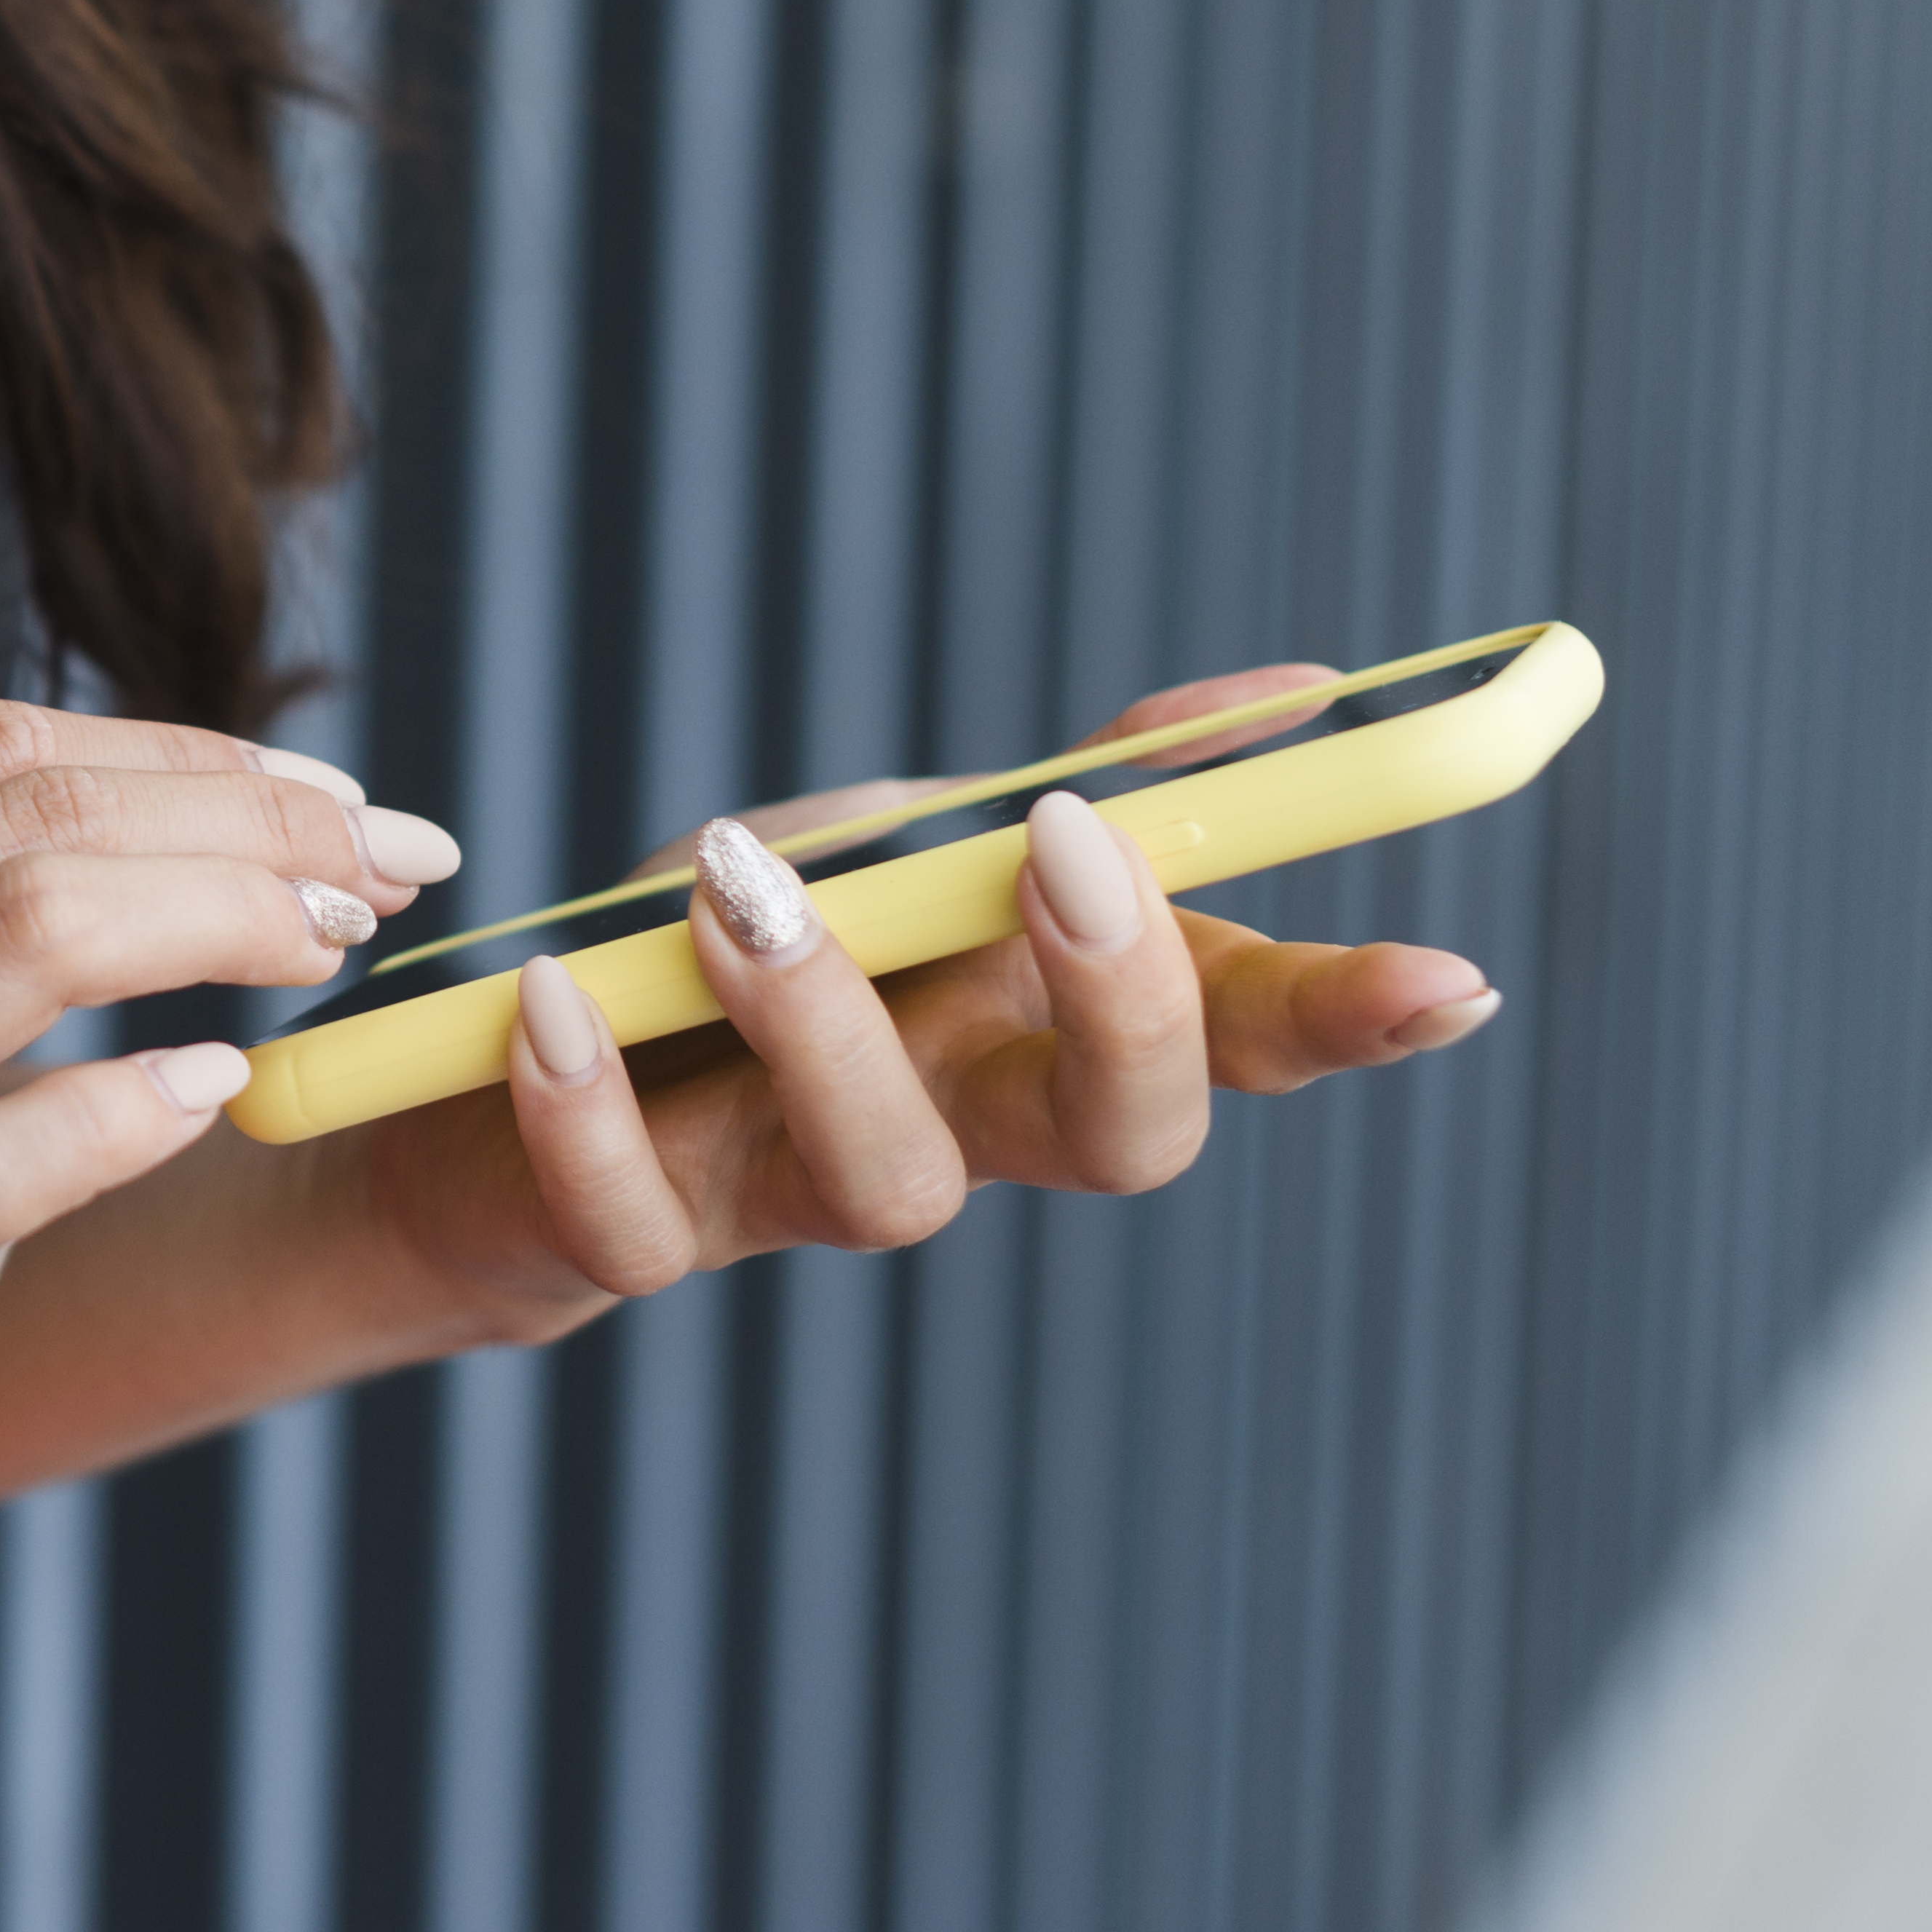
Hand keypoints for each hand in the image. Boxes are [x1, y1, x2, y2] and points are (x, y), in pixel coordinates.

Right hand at [0, 699, 465, 1645]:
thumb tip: (75, 856)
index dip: (189, 754)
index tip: (314, 796)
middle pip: (48, 808)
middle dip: (257, 819)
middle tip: (382, 862)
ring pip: (48, 927)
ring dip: (234, 918)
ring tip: (335, 950)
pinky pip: (8, 1154)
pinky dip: (139, 1106)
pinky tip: (221, 1092)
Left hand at [337, 668, 1496, 1337]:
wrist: (480, 1082)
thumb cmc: (717, 947)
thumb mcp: (889, 838)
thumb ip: (1074, 784)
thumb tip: (1291, 695)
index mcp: (1032, 1018)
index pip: (1236, 1030)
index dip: (1348, 1018)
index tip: (1452, 981)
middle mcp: (954, 1121)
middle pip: (1120, 1133)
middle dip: (1123, 1000)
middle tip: (1065, 848)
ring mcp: (798, 1193)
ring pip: (892, 1179)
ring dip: (823, 1014)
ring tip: (736, 883)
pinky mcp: (636, 1236)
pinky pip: (639, 1218)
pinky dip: (593, 1103)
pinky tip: (555, 1002)